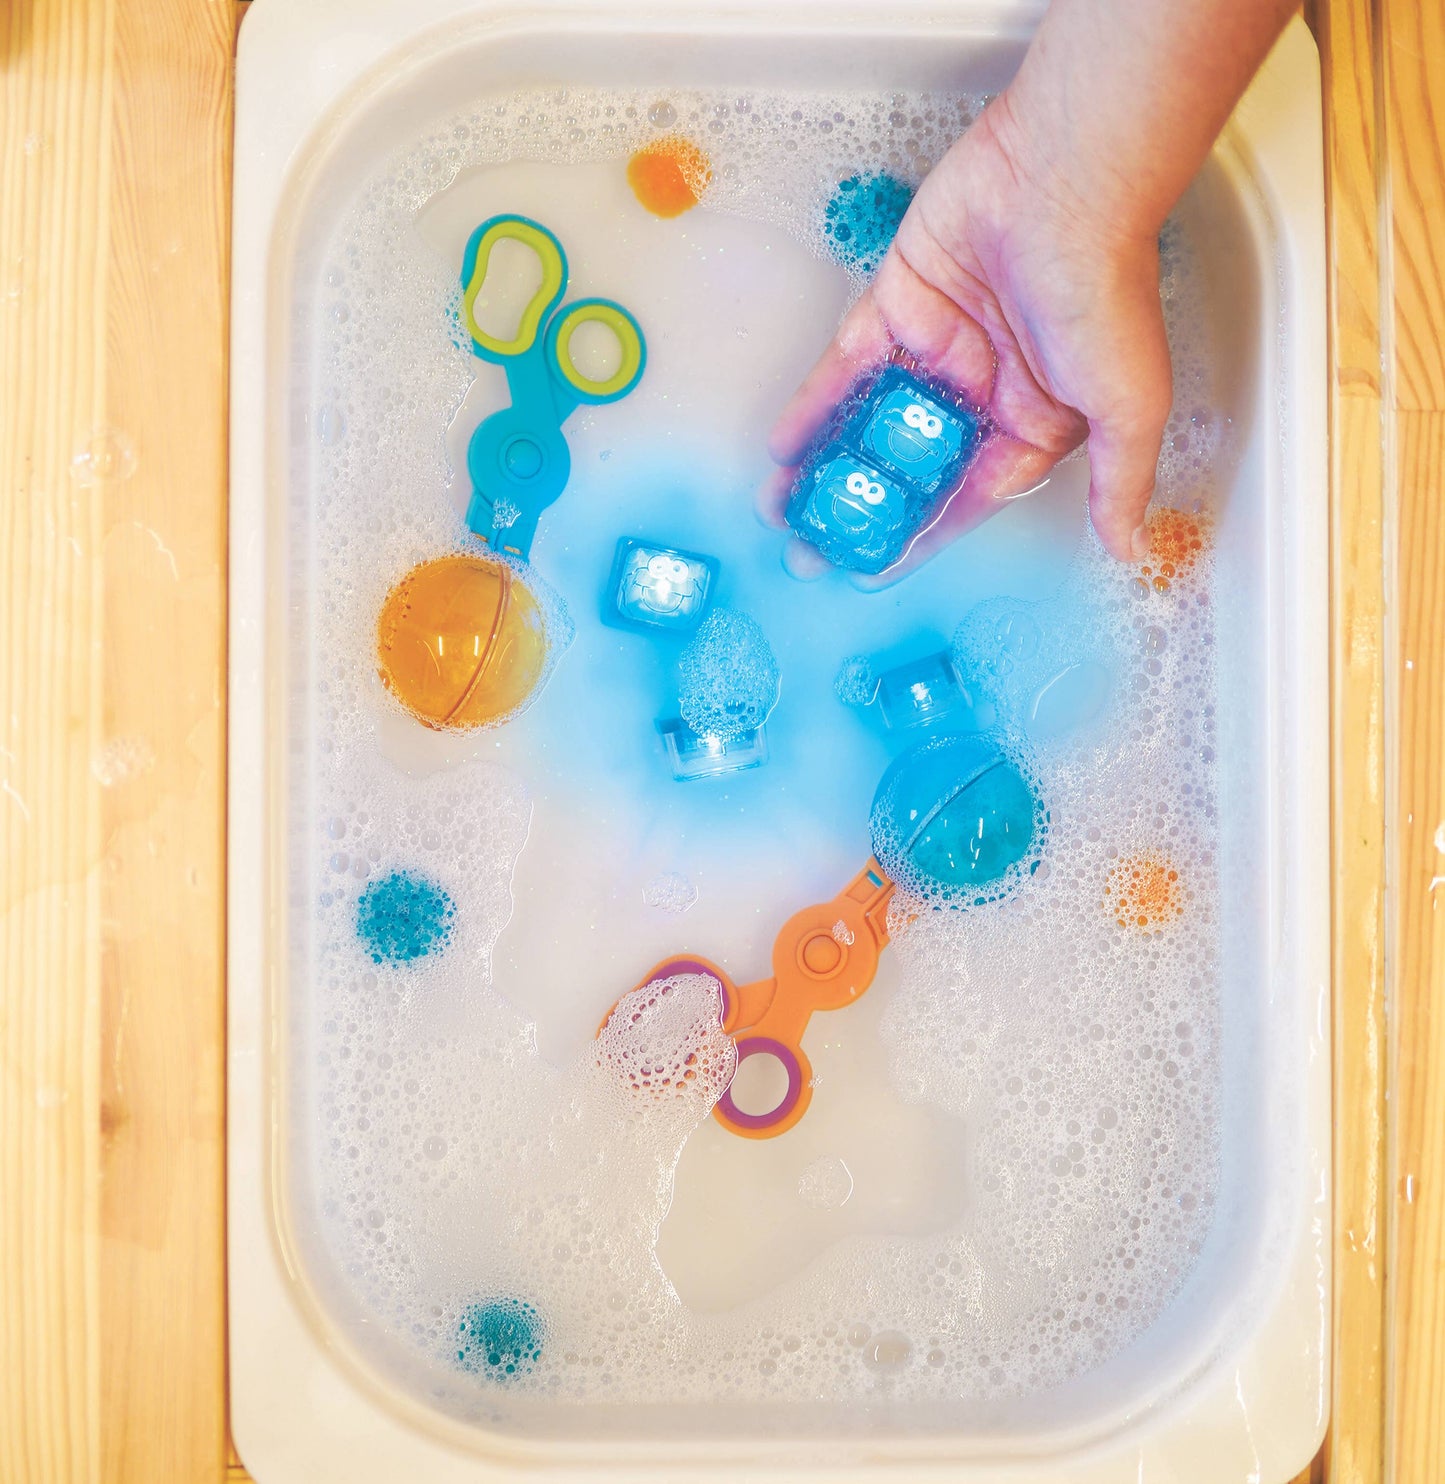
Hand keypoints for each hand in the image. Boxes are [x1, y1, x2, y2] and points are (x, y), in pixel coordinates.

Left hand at [759, 94, 1172, 581]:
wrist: (1067, 178)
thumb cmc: (1106, 291)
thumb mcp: (1129, 406)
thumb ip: (1122, 481)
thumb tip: (1131, 550)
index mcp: (1031, 424)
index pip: (964, 498)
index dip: (919, 539)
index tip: (871, 573)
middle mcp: (980, 393)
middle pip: (907, 467)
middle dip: (858, 511)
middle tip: (808, 552)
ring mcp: (935, 350)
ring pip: (870, 423)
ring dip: (826, 465)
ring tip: (780, 510)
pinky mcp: (896, 306)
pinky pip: (847, 369)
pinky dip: (816, 406)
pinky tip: (785, 447)